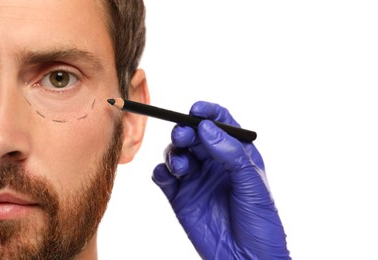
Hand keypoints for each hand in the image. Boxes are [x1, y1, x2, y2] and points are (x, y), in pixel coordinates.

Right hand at [153, 101, 289, 258]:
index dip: (208, 112)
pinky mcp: (180, 197)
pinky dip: (161, 172)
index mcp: (235, 154)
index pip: (220, 123)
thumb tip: (207, 128)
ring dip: (174, 153)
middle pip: (193, 135)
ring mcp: (196, 179)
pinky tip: (169, 175)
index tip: (197, 110)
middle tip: (184, 135)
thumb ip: (230, 153)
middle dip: (186, 130)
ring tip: (183, 165)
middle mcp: (214, 163)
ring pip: (176, 153)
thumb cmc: (259, 221)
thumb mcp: (252, 183)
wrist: (247, 259)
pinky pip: (164, 177)